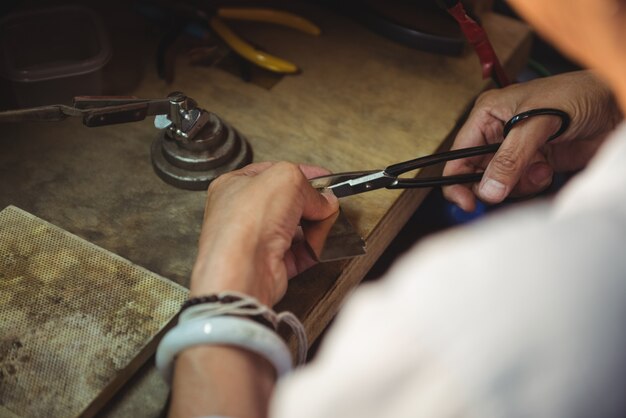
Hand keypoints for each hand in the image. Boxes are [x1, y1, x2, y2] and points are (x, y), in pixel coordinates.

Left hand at [189, 162, 338, 305]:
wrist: (243, 267)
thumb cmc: (247, 220)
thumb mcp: (286, 179)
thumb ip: (309, 184)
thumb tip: (323, 200)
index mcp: (235, 186)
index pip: (273, 173)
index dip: (301, 173)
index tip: (323, 178)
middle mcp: (243, 214)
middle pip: (287, 203)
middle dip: (310, 203)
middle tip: (326, 203)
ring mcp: (257, 241)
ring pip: (296, 229)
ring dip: (314, 226)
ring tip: (324, 223)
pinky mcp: (271, 265)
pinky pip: (300, 254)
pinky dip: (313, 249)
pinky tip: (319, 243)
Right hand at [443, 71, 621, 210]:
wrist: (616, 103)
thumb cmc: (578, 93)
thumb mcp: (538, 123)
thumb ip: (511, 158)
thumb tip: (488, 189)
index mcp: (487, 115)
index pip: (459, 155)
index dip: (458, 181)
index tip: (466, 203)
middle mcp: (498, 134)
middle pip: (477, 174)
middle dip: (492, 185)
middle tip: (504, 191)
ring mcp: (517, 150)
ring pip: (500, 184)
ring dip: (519, 184)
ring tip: (539, 168)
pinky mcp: (537, 163)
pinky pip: (523, 186)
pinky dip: (534, 184)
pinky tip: (548, 169)